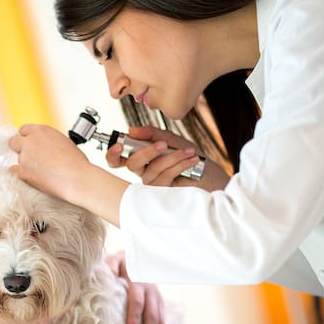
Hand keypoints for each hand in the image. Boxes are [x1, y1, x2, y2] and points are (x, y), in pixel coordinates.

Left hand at [8, 124, 92, 202]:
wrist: (75, 177)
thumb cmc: (75, 162)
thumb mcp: (63, 141)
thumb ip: (49, 141)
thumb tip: (45, 146)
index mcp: (42, 130)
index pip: (24, 129)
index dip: (26, 137)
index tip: (28, 142)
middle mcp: (30, 140)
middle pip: (14, 141)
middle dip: (18, 147)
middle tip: (26, 155)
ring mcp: (24, 155)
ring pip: (17, 158)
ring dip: (24, 163)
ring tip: (40, 171)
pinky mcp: (22, 170)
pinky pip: (14, 171)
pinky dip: (20, 174)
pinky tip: (30, 177)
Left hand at [105, 251, 163, 323]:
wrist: (138, 254)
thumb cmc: (120, 261)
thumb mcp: (112, 261)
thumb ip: (108, 269)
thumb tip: (103, 281)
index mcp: (138, 279)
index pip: (136, 300)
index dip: (134, 317)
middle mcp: (150, 288)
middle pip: (151, 314)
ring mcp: (157, 294)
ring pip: (160, 318)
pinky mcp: (159, 300)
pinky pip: (162, 319)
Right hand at [106, 126, 228, 190]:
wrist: (211, 174)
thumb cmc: (190, 157)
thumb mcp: (171, 139)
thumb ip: (152, 133)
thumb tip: (132, 130)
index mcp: (142, 158)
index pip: (118, 159)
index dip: (112, 154)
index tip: (119, 145)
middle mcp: (144, 172)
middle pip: (131, 165)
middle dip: (146, 152)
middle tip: (161, 144)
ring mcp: (152, 184)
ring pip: (151, 170)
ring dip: (171, 158)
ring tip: (187, 152)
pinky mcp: (163, 193)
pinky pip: (164, 177)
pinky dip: (178, 165)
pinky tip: (190, 160)